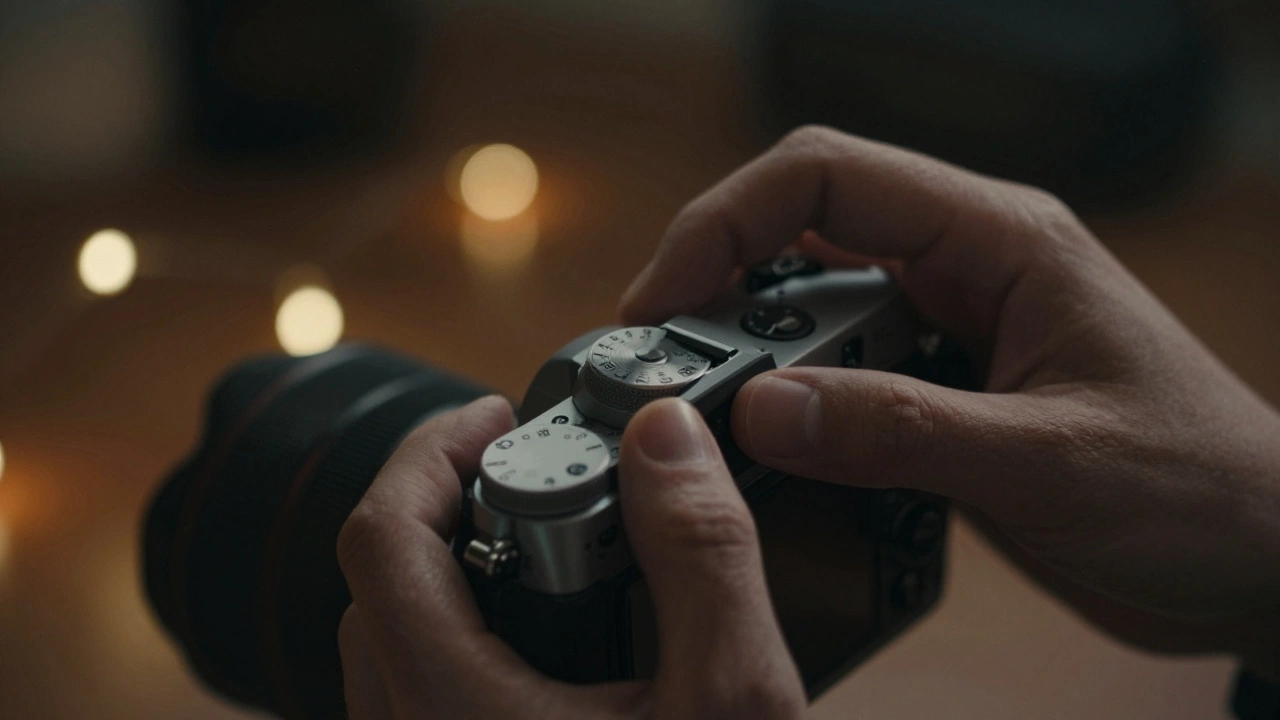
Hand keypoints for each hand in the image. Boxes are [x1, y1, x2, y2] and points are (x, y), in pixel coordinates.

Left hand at [336, 396, 807, 718]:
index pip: (377, 539)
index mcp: (452, 714)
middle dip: (445, 507)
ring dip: (456, 576)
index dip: (428, 452)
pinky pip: (425, 697)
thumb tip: (667, 436)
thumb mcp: (734, 704)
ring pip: (395, 647)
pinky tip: (559, 646)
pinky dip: (469, 639)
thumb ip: (703, 555)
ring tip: (554, 552)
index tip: (499, 417)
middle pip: (378, 586)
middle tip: (532, 476)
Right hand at [620, 126, 1279, 676]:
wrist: (1256, 560)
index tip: (661, 302)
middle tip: (666, 369)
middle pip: (800, 231)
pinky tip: (776, 451)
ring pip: (811, 304)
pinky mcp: (941, 387)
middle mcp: (966, 267)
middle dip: (718, 287)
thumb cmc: (1201, 491)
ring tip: (712, 412)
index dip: (723, 224)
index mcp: (1001, 240)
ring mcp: (950, 327)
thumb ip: (900, 431)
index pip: (826, 176)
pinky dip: (791, 402)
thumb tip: (762, 411)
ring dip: (752, 350)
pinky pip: (838, 372)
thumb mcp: (1045, 463)